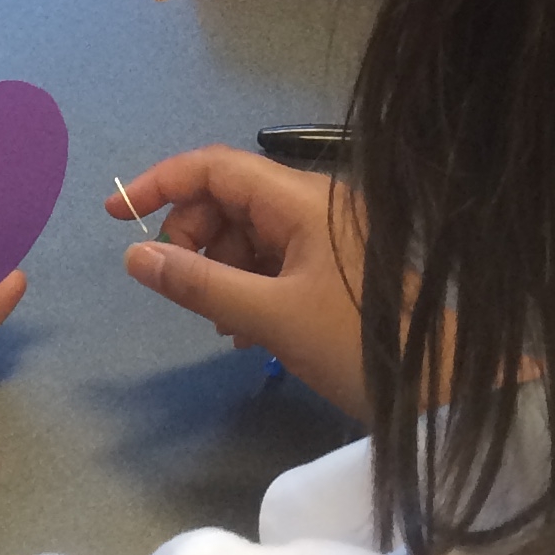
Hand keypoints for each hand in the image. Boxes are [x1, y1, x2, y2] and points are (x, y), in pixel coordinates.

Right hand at [110, 149, 370, 418]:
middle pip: (226, 198)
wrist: (438, 386)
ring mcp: (321, 235)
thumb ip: (199, 285)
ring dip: (217, 268)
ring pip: (244, 232)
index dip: (160, 183)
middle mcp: (310, 205)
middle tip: (180, 286)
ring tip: (219, 322)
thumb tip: (134, 256)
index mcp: (300, 200)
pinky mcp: (328, 266)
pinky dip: (244, 285)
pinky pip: (268, 259)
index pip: (214, 167)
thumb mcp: (270, 317)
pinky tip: (242, 330)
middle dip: (191, 236)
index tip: (116, 215)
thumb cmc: (355, 344)